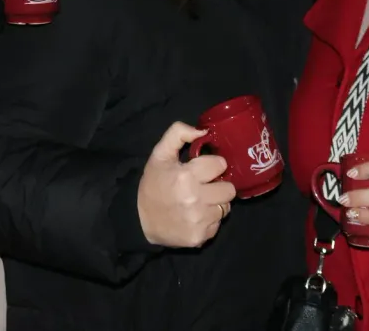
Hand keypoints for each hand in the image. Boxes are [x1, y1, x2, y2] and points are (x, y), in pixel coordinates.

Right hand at [137, 122, 236, 248]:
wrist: (139, 220)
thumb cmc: (153, 184)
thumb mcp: (159, 154)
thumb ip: (178, 134)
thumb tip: (204, 131)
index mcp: (186, 176)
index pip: (220, 165)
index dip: (213, 165)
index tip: (204, 169)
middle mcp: (195, 199)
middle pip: (229, 189)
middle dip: (218, 185)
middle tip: (205, 186)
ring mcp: (198, 221)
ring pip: (225, 208)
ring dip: (215, 203)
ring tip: (199, 202)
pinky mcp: (200, 237)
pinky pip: (217, 225)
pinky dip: (209, 220)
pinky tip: (195, 216)